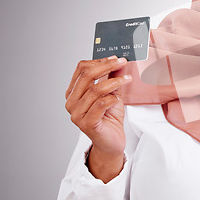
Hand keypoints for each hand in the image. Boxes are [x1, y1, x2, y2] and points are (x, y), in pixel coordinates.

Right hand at [65, 56, 131, 180]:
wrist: (112, 142)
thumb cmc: (109, 118)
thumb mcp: (112, 93)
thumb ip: (113, 78)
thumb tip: (118, 61)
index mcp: (74, 93)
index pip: (81, 70)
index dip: (99, 61)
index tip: (115, 58)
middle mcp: (72, 102)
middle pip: (87, 76)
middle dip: (107, 66)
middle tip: (122, 62)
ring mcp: (77, 114)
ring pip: (95, 89)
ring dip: (114, 81)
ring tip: (127, 79)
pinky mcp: (87, 124)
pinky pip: (100, 104)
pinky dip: (112, 98)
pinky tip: (118, 98)